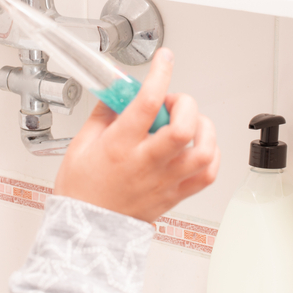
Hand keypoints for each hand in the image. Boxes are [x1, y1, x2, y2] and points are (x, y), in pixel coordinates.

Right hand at [54, 48, 219, 222]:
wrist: (86, 232)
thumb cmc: (81, 192)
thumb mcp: (81, 144)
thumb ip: (104, 113)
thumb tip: (118, 91)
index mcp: (119, 147)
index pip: (147, 103)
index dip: (160, 74)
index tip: (164, 59)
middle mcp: (146, 163)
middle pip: (183, 128)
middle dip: (184, 103)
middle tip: (172, 101)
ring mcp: (164, 181)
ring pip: (203, 151)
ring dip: (203, 128)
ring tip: (189, 122)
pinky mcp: (175, 196)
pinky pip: (208, 174)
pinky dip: (211, 154)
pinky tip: (198, 145)